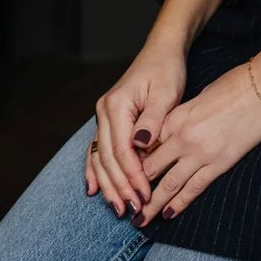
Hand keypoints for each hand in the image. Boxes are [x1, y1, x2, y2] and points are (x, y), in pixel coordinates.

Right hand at [85, 40, 186, 216]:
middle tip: (134, 209)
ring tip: (119, 207)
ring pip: (100, 158)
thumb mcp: (166, 92)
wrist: (161, 51)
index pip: (122, 150)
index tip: (145, 194)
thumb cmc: (166, 70)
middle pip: (107, 158)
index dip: (132, 175)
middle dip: (120, 186)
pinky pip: (97, 150)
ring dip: (108, 185)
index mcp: (117, 105)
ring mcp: (103, 117)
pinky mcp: (108, 121)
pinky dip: (96, 171)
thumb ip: (152, 120)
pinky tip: (94, 190)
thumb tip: (140, 145)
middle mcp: (104, 112)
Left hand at [131, 60, 260, 227]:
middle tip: (126, 205)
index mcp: (175, 118)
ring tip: (141, 221)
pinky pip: (194, 188)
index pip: (145, 147)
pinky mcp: (219, 163)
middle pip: (151, 169)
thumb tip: (172, 133)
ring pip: (168, 185)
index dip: (133, 164)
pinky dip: (179, 204)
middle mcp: (182, 137)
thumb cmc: (234, 85)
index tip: (124, 177)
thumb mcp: (198, 97)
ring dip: (153, 205)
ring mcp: (200, 153)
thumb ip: (181, 117)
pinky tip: (169, 214)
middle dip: (137, 189)